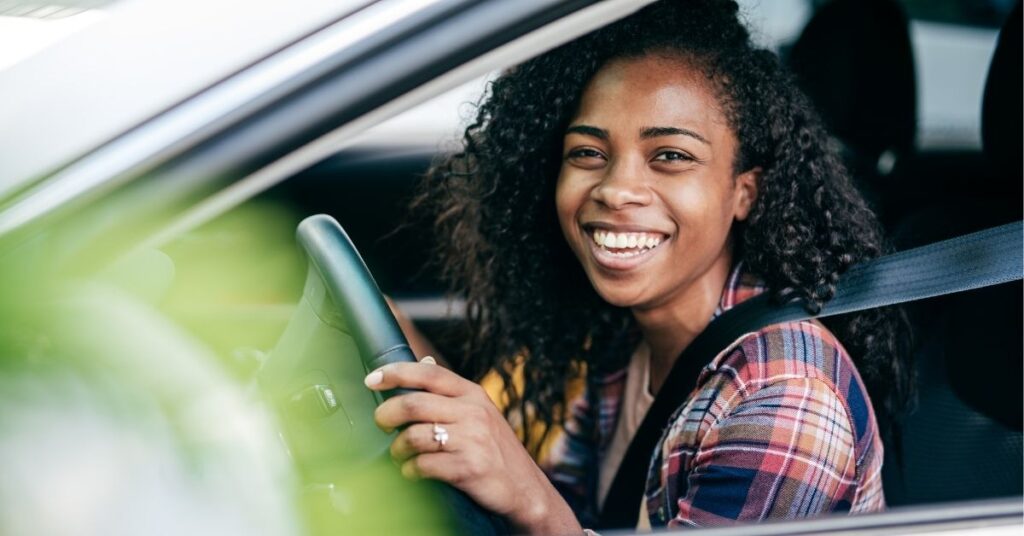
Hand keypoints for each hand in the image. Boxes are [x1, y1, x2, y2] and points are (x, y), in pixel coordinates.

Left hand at [364, 358, 581, 534]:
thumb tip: (423, 363)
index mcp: (473, 394)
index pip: (429, 373)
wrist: (526, 490)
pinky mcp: (469, 468)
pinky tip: (412, 472)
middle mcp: (473, 412)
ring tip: (399, 455)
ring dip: (397, 448)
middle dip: (386, 414)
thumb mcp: (480, 413)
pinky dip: (410, 471)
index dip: (396, 372)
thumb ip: (451, 393)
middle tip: (381, 424)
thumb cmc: (497, 451)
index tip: (372, 378)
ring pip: (414, 435)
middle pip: (413, 404)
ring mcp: (472, 440)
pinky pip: (424, 465)